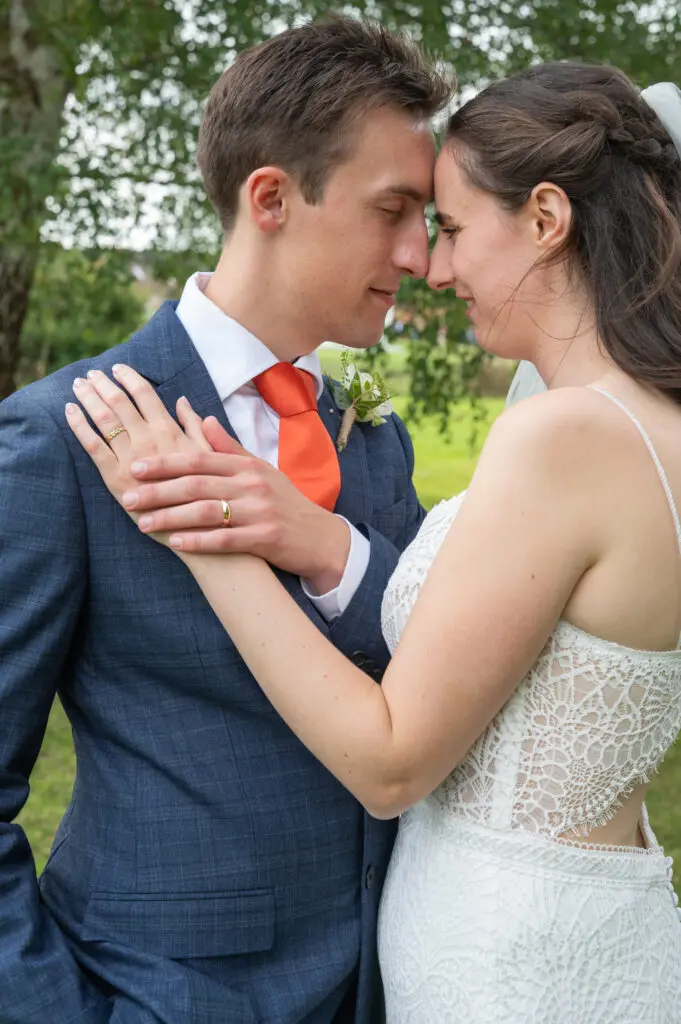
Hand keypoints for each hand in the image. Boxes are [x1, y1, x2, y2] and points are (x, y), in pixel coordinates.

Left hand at [65, 365, 211, 537]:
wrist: (196, 529)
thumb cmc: (209, 494)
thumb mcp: (210, 456)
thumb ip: (195, 427)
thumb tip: (184, 402)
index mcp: (171, 431)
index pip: (146, 395)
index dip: (130, 378)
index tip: (118, 368)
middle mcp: (148, 440)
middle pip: (120, 402)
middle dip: (103, 384)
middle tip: (91, 373)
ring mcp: (130, 458)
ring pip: (104, 419)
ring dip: (88, 398)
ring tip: (78, 385)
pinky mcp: (115, 479)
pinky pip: (92, 446)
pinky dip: (79, 426)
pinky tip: (70, 412)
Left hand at [123, 417, 350, 587]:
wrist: (319, 536)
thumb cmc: (284, 501)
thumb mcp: (260, 469)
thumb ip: (229, 447)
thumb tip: (204, 418)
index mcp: (246, 465)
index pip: (199, 458)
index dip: (166, 462)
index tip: (137, 466)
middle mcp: (252, 485)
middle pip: (196, 484)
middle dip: (158, 491)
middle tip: (128, 497)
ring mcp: (259, 511)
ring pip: (206, 512)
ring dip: (171, 518)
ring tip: (143, 524)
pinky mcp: (264, 538)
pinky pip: (225, 540)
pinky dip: (199, 542)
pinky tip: (176, 544)